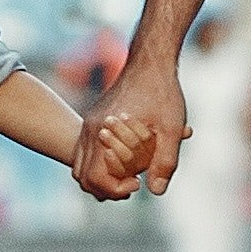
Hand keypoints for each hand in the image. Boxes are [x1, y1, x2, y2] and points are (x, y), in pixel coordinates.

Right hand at [79, 54, 189, 200]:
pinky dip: (98, 164)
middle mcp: (90, 130)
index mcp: (103, 132)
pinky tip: (124, 161)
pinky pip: (85, 152)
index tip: (138, 182)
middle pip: (83, 177)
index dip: (115, 189)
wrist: (151, 61)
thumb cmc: (163, 92)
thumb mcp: (171, 127)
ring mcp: (89, 124)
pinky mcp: (93, 120)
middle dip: (106, 188)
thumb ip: (164, 161)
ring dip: (101, 178)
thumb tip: (155, 190)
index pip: (95, 178)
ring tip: (128, 176)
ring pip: (80, 166)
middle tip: (133, 183)